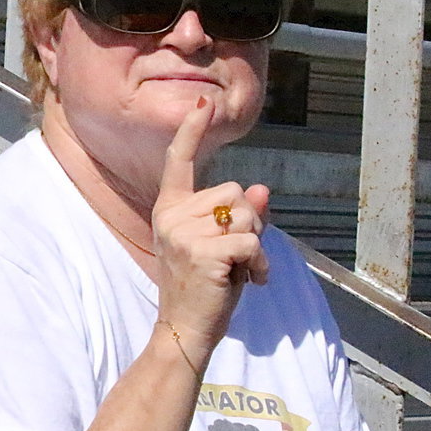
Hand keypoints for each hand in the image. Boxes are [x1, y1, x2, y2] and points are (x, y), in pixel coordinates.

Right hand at [152, 97, 268, 358]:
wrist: (184, 328)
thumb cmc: (203, 288)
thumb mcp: (220, 246)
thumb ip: (237, 216)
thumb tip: (261, 189)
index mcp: (169, 210)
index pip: (178, 162)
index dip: (191, 131)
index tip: (202, 102)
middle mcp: (171, 216)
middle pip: (233, 192)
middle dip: (248, 222)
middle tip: (234, 257)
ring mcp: (183, 233)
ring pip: (246, 215)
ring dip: (256, 244)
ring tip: (239, 271)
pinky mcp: (203, 252)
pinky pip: (251, 241)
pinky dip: (260, 263)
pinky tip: (250, 281)